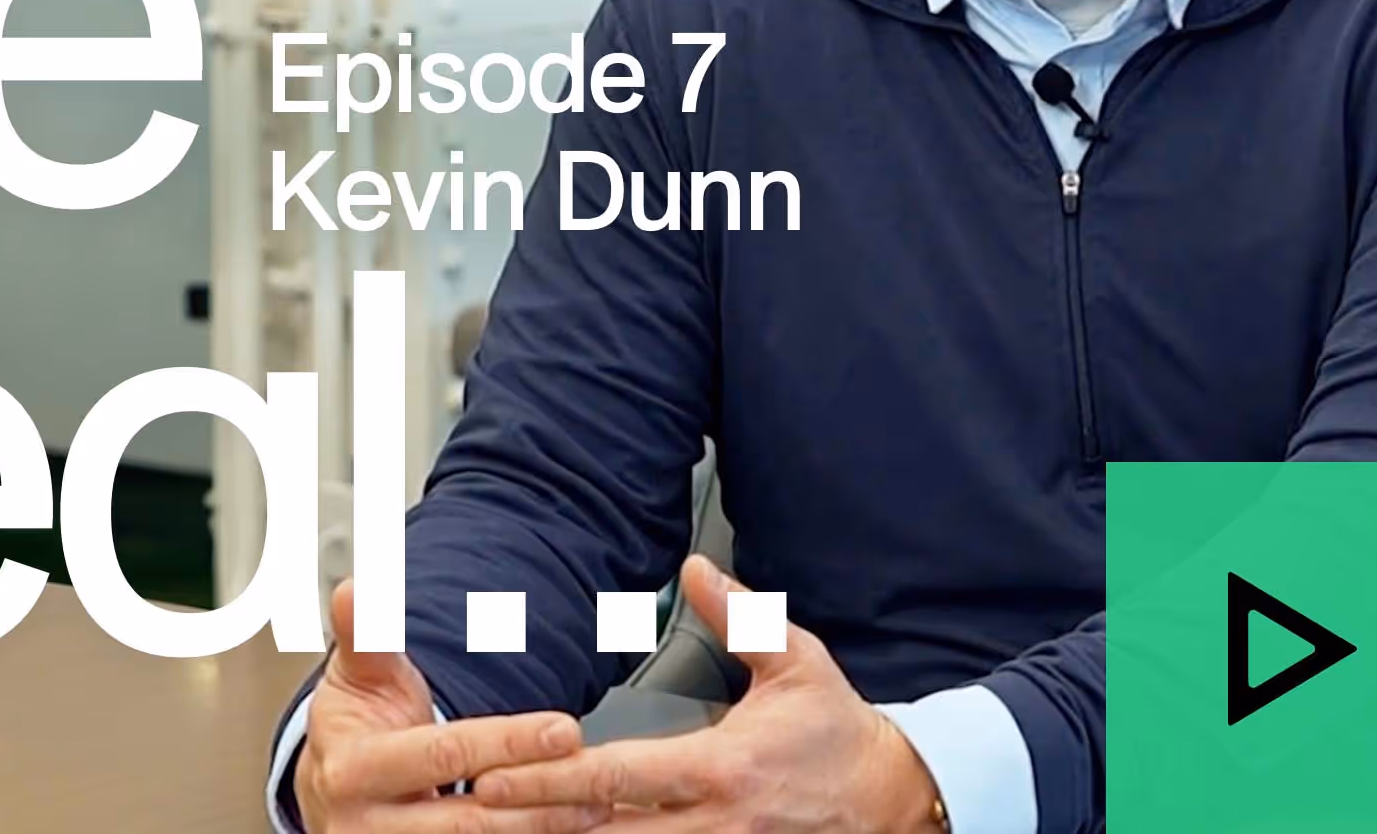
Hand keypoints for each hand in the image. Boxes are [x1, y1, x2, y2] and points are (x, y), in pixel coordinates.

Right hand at [294, 576, 611, 832]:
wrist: (331, 791)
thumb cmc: (356, 726)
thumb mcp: (356, 674)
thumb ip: (366, 634)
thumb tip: (353, 591)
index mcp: (353, 771)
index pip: (444, 753)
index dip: (509, 741)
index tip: (566, 728)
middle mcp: (368, 827)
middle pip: (469, 818)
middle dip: (538, 796)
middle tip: (595, 773)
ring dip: (542, 827)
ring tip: (595, 804)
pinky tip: (567, 825)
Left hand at [470, 556, 942, 832]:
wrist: (897, 798)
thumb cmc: (838, 733)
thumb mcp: (795, 660)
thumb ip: (740, 615)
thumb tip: (696, 569)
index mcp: (720, 769)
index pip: (619, 779)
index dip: (551, 781)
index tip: (498, 779)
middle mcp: (714, 824)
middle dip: (542, 825)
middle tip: (479, 813)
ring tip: (510, 828)